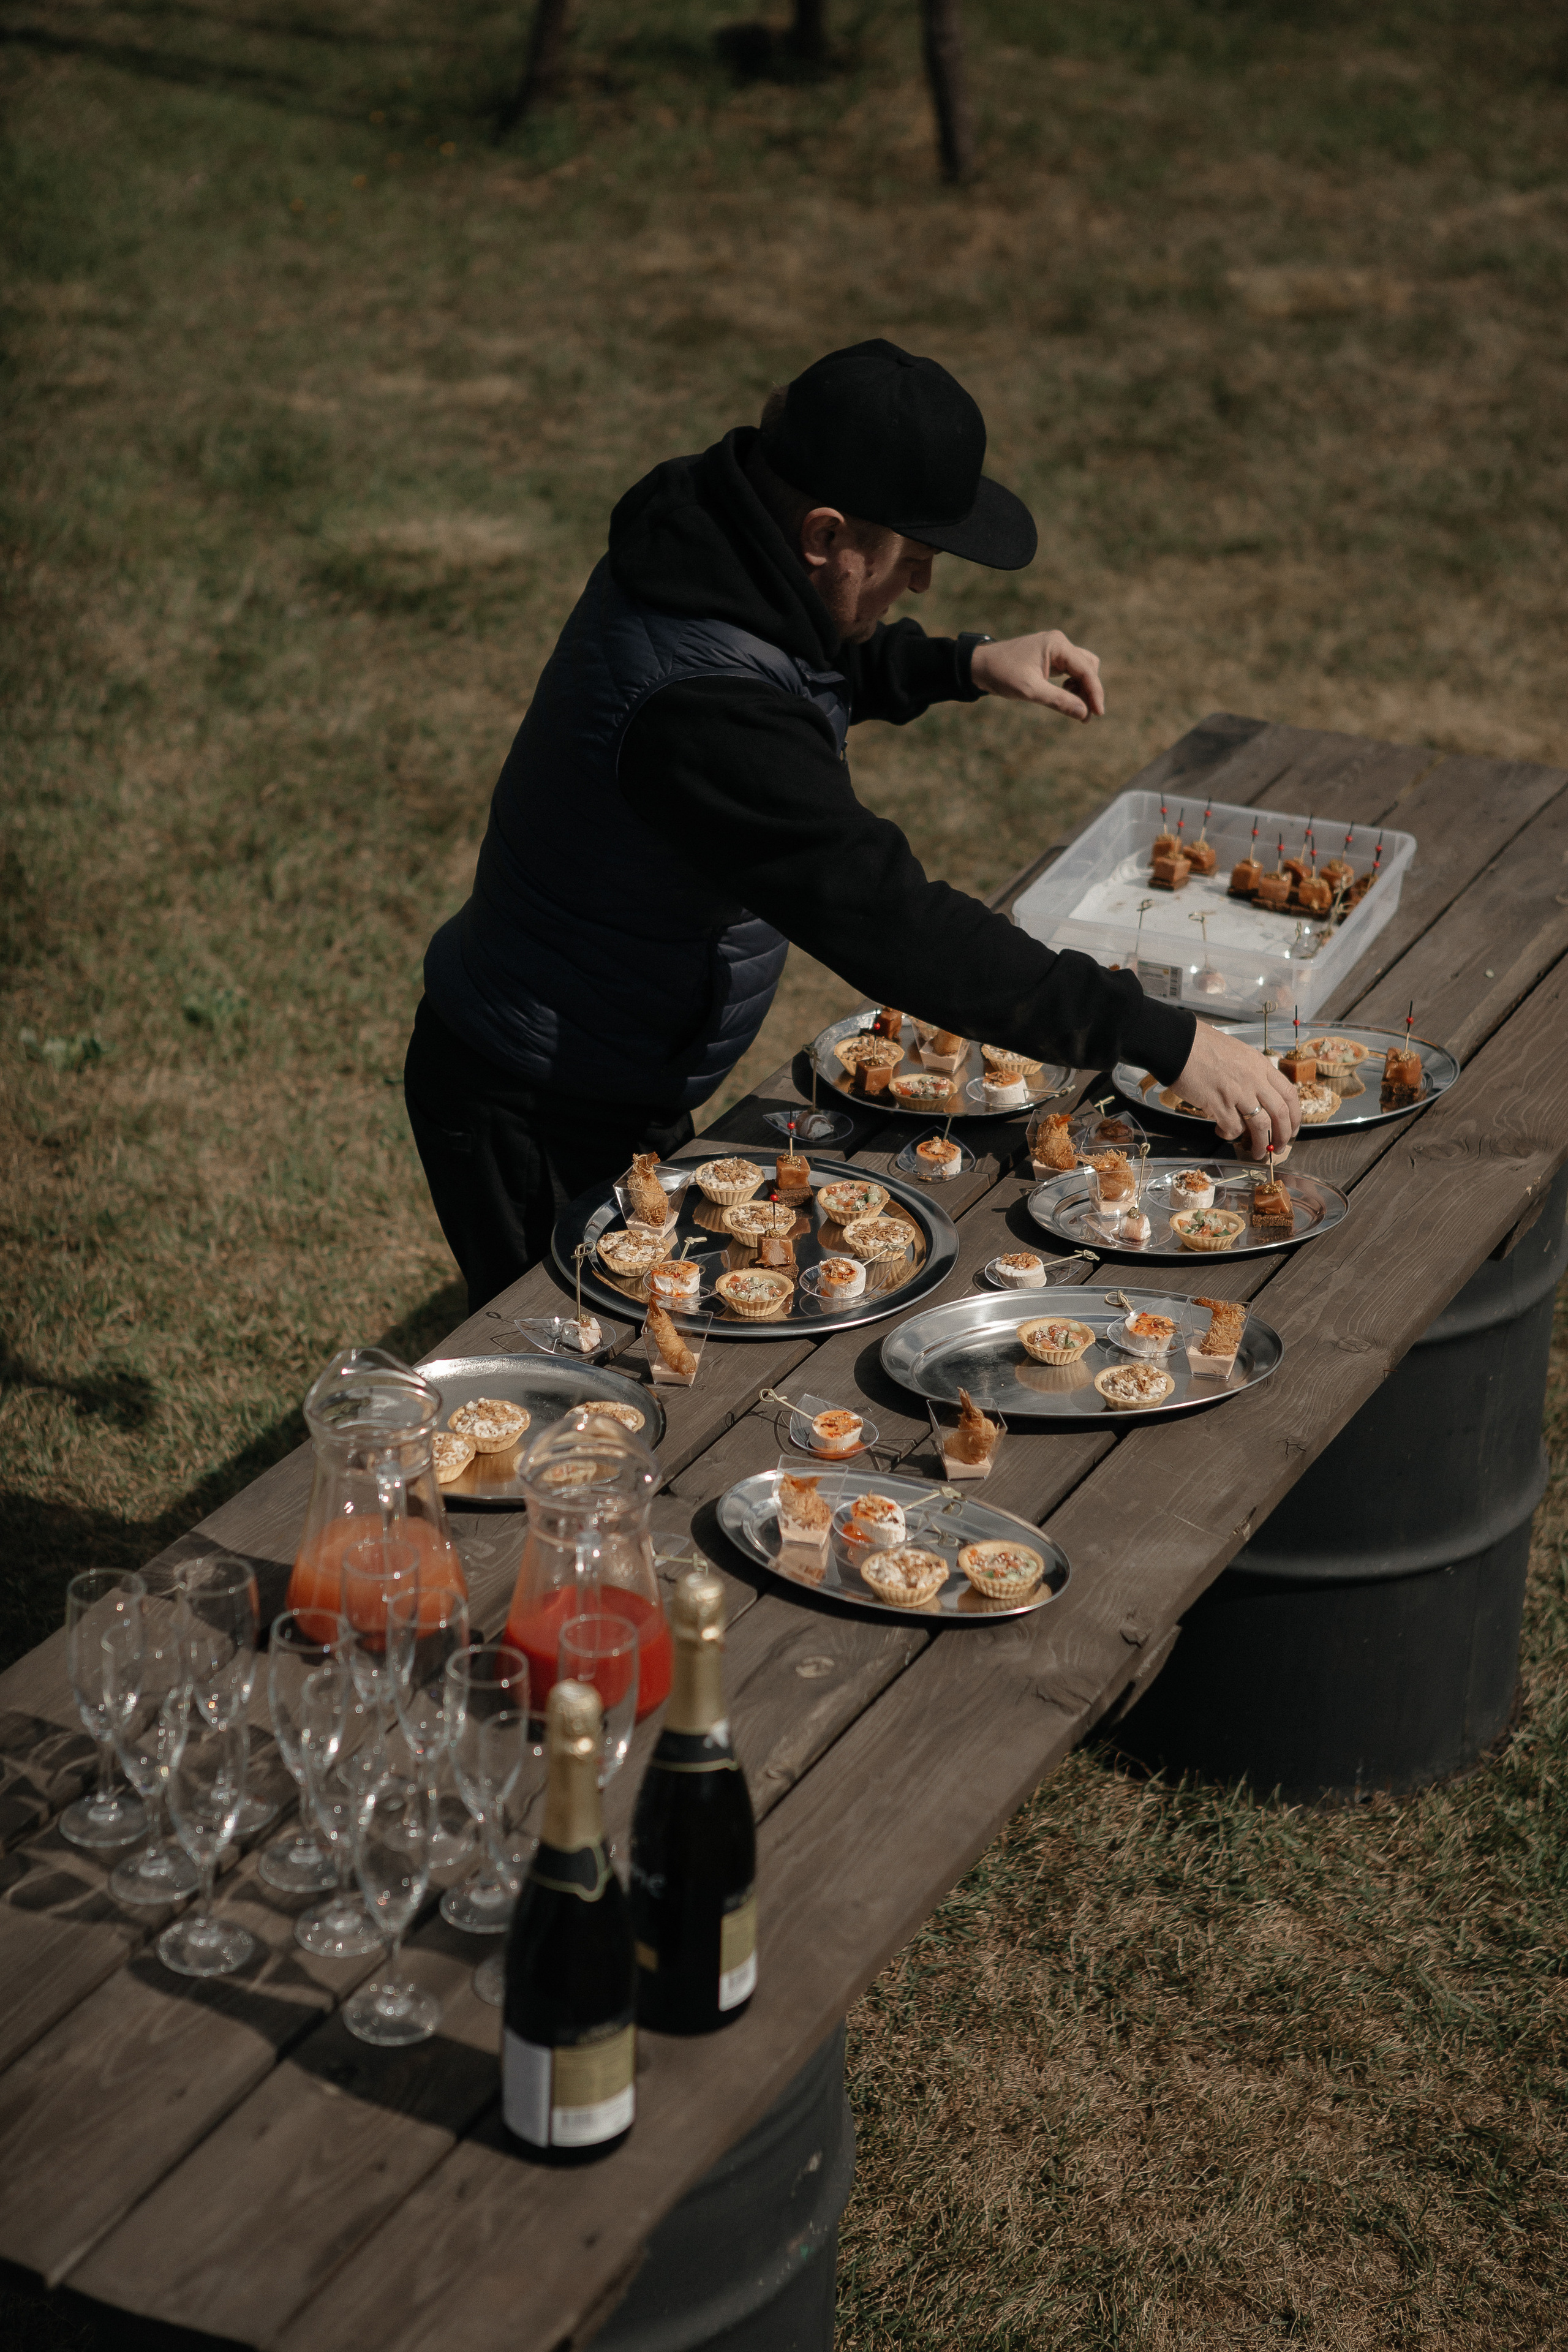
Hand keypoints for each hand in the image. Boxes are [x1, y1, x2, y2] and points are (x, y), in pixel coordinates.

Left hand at [969, 630, 1103, 720]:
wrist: (979, 666)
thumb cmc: (1002, 674)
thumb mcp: (1030, 690)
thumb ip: (1058, 701)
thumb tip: (1084, 713)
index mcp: (1057, 645)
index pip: (1086, 669)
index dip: (1095, 692)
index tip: (1099, 713)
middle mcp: (1059, 644)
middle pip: (1089, 667)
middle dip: (1090, 690)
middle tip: (1084, 715)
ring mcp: (1055, 650)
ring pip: (1082, 669)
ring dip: (1082, 688)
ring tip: (1074, 707)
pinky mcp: (1050, 659)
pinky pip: (1071, 672)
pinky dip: (1073, 686)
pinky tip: (1064, 697)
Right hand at [1175, 1021, 1299, 1150]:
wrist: (1179, 1043)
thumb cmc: (1203, 1046)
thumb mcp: (1239, 1053)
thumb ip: (1252, 1072)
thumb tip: (1257, 1094)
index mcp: (1260, 1065)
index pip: (1289, 1094)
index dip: (1295, 1115)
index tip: (1292, 1128)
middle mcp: (1254, 1079)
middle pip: (1280, 1112)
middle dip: (1283, 1134)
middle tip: (1280, 1146)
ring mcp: (1237, 1091)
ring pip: (1261, 1125)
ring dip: (1262, 1143)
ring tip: (1259, 1152)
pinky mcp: (1218, 1102)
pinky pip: (1233, 1127)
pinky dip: (1231, 1135)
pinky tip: (1223, 1132)